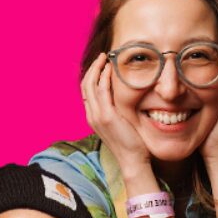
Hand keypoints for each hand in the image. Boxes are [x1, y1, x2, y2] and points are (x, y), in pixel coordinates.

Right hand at [82, 53, 150, 173]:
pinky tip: (110, 69)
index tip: (100, 65)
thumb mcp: (119, 125)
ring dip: (98, 68)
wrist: (132, 161)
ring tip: (106, 57)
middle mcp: (91, 115)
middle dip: (92, 68)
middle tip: (102, 56)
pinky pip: (102, 91)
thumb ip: (116, 112)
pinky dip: (104, 77)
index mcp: (93, 117)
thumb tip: (122, 100)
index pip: (86, 91)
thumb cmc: (130, 145)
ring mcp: (97, 116)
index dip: (91, 75)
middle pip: (85, 85)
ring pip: (91, 85)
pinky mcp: (107, 116)